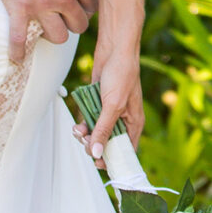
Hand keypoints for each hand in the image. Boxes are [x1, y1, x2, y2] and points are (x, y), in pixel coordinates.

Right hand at [0, 0, 96, 61]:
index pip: (93, 7)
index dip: (86, 9)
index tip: (79, 8)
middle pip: (78, 26)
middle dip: (72, 24)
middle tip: (63, 19)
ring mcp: (41, 5)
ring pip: (57, 36)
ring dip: (52, 34)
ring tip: (45, 30)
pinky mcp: (18, 7)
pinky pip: (20, 38)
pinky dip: (18, 51)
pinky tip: (16, 57)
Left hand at [78, 38, 144, 160]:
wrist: (114, 49)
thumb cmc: (122, 74)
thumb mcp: (112, 105)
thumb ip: (104, 130)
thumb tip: (98, 153)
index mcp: (134, 123)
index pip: (126, 150)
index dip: (113, 160)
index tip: (99, 163)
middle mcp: (123, 120)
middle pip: (108, 144)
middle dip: (95, 146)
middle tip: (86, 142)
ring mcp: (110, 112)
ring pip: (96, 133)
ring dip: (86, 136)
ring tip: (78, 131)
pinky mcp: (98, 104)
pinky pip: (89, 121)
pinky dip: (82, 125)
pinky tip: (77, 125)